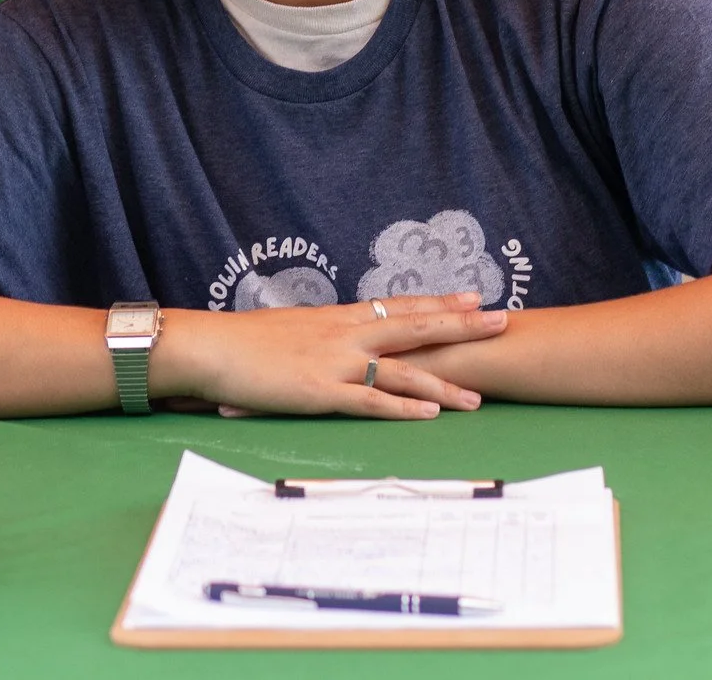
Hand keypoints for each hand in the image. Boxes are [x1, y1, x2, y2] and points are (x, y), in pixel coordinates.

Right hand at [156, 292, 504, 419]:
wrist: (209, 347)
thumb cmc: (242, 341)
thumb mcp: (288, 329)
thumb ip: (319, 335)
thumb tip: (338, 340)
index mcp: (336, 318)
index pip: (398, 306)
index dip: (439, 303)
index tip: (473, 297)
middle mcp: (343, 335)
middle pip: (413, 326)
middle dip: (461, 325)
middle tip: (501, 319)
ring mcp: (334, 362)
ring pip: (401, 370)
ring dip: (442, 383)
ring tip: (479, 395)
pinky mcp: (319, 392)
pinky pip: (369, 400)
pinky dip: (401, 407)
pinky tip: (429, 414)